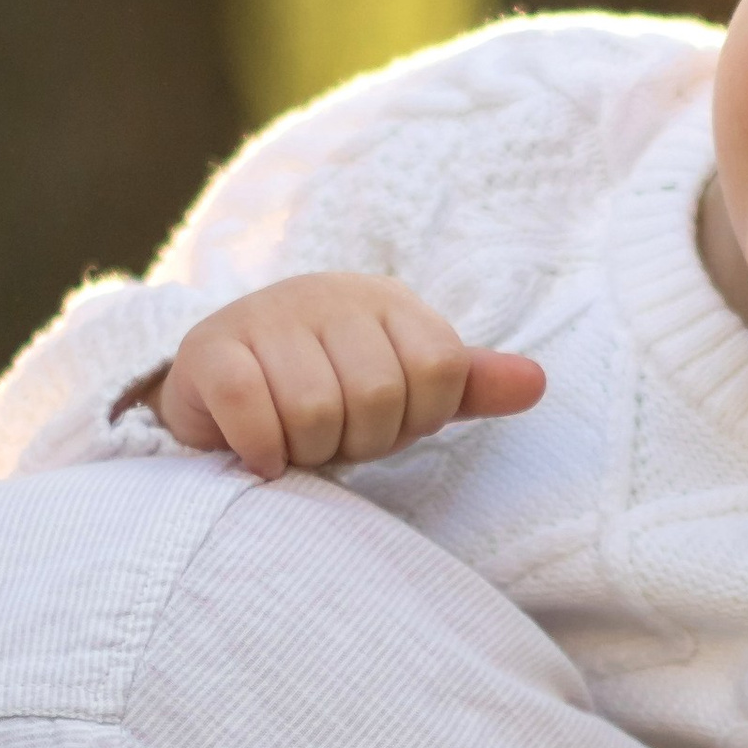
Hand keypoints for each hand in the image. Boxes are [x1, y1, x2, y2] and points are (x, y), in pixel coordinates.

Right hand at [150, 273, 545, 479]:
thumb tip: (537, 382)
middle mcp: (328, 294)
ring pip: (314, 409)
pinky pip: (252, 410)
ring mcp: (264, 315)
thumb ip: (466, 384)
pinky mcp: (210, 349)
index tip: (388, 422)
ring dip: (308, 450)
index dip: (420, 417)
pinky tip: (260, 454)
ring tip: (296, 441)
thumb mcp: (405, 386)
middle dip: (360, 441)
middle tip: (335, 437)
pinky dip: (261, 449)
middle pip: (378, 395)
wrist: (224, 383)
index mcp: (388, 300)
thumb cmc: (329, 387)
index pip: (442, 368)